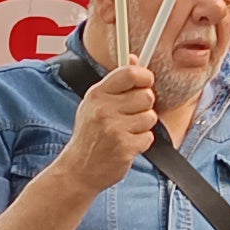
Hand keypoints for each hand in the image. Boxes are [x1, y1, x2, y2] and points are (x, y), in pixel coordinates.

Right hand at [61, 59, 158, 206]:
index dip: (144, 76)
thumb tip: (135, 60)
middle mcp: (104, 109)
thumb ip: (116, 82)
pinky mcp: (125, 147)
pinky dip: (141, 142)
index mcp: (97, 94)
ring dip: (143, 126)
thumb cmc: (89, 135)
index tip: (146, 81)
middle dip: (144, 106)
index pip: (129, 73)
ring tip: (126, 131)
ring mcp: (114, 128)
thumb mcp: (95, 103)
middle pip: (146, 95)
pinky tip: (126, 144)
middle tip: (131, 114)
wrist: (79, 170)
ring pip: (150, 117)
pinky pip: (148, 137)